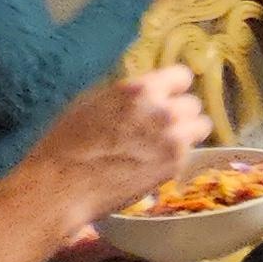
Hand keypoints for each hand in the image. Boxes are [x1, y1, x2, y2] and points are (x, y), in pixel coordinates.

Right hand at [20, 67, 206, 219]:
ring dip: (186, 133)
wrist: (61, 185)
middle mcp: (162, 110)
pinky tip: (154, 163)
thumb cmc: (66, 143)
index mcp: (140, 90)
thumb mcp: (94, 102)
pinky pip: (190, 152)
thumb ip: (128, 95)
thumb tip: (147, 91)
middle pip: (192, 104)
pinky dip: (177, 156)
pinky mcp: (175, 164)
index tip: (166, 98)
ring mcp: (173, 137)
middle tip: (160, 127)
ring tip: (163, 144)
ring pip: (200, 126)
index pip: (182, 76)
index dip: (173, 88)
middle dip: (179, 113)